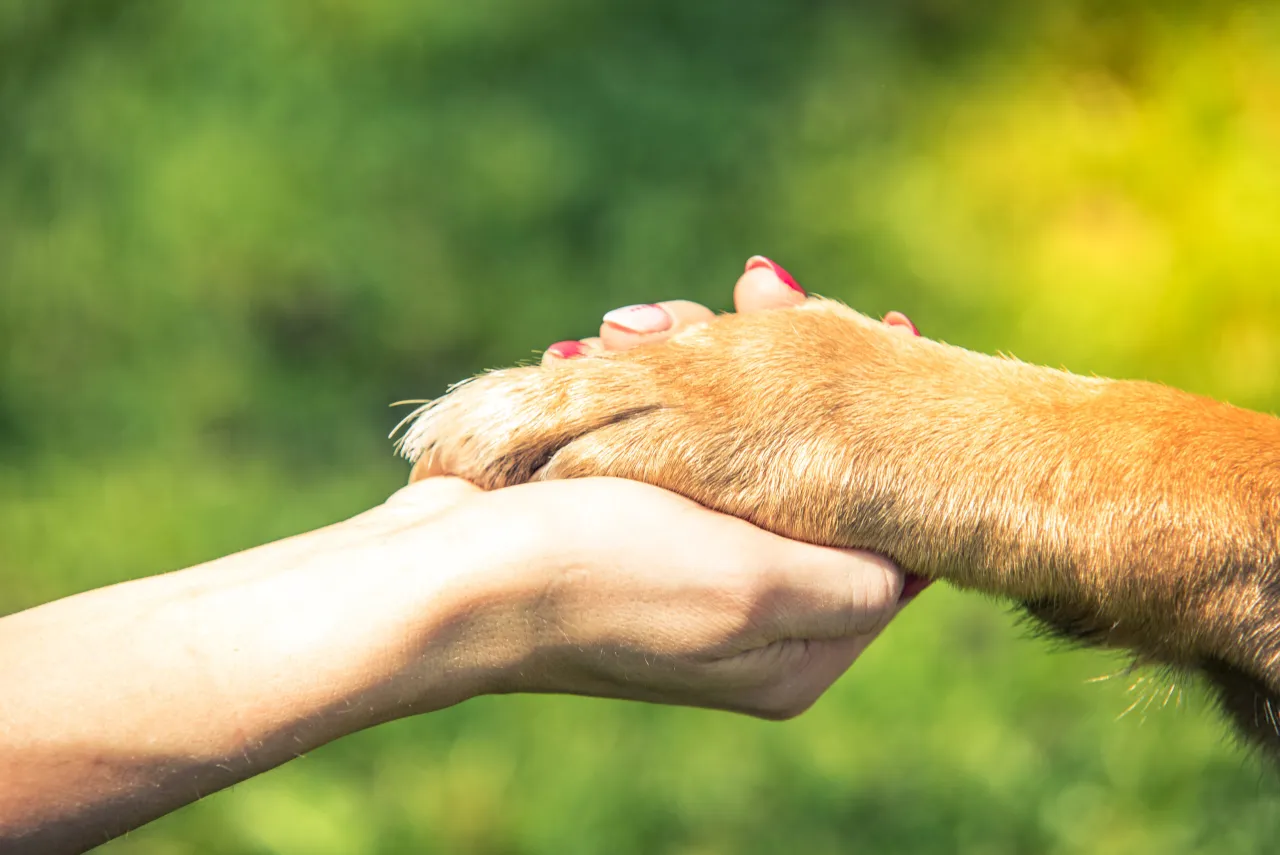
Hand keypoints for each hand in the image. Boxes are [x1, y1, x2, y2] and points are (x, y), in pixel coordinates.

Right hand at [384, 257, 922, 717]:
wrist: (443, 573)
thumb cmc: (601, 574)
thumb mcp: (756, 585)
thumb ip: (859, 577)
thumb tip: (910, 557)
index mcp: (795, 651)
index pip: (887, 542)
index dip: (895, 441)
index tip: (891, 338)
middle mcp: (746, 615)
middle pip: (809, 475)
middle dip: (781, 378)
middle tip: (758, 288)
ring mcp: (683, 566)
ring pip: (735, 442)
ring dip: (699, 366)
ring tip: (635, 325)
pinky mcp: (624, 524)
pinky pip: (669, 441)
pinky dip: (645, 386)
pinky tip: (600, 348)